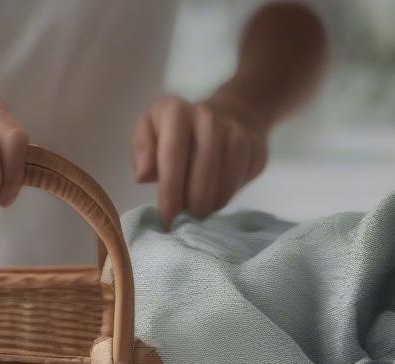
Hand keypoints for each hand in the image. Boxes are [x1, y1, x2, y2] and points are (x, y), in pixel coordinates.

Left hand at [130, 94, 268, 228]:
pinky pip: (236, 185)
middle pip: (201, 172)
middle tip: (182, 222)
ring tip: (195, 212)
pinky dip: (222, 201)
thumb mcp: (150, 134)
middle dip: (190, 204)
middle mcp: (207, 116)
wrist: (229, 116)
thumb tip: (142, 174)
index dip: (169, 191)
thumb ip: (141, 152)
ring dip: (207, 206)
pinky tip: (212, 201)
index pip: (172, 155)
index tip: (167, 218)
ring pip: (222, 183)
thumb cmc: (178, 134)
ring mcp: (234, 131)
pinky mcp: (253, 148)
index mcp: (175, 111)